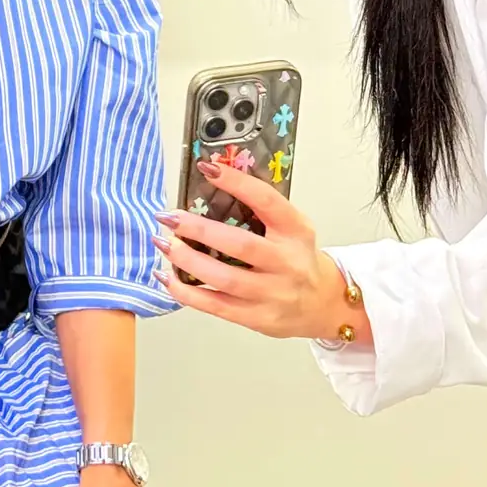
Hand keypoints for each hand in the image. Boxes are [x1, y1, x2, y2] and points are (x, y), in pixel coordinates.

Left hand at [152, 160, 370, 343]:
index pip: (266, 201)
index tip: (207, 167)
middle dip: (199, 230)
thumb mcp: (291, 227)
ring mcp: (272, 294)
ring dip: (186, 261)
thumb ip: (260, 208)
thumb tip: (213, 175)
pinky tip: (165, 276)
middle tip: (169, 217)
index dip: (237, 182)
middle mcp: (287, 263)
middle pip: (240, 245)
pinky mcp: (257, 318)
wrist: (324, 305)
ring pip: (224, 279)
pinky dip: (186, 292)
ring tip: (162, 243)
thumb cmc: (297, 257)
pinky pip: (216, 306)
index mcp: (296, 231)